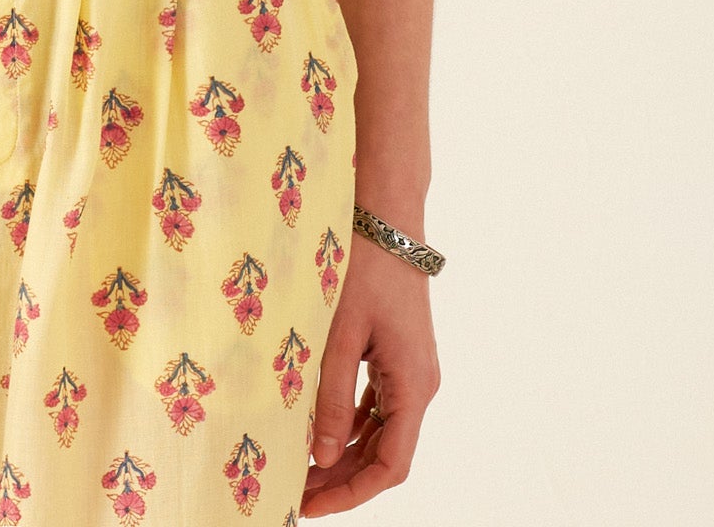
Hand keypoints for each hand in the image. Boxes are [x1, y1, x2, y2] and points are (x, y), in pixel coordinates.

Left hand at [300, 233, 440, 513]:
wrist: (386, 215)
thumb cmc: (364, 267)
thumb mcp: (340, 334)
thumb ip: (330, 397)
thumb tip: (319, 456)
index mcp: (414, 386)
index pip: (390, 466)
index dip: (351, 492)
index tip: (310, 505)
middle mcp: (419, 385)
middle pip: (384, 453)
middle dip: (340, 477)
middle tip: (294, 490)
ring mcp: (410, 370)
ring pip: (379, 431)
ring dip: (342, 452)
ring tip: (296, 464)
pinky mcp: (397, 355)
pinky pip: (375, 404)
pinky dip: (347, 422)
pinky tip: (314, 427)